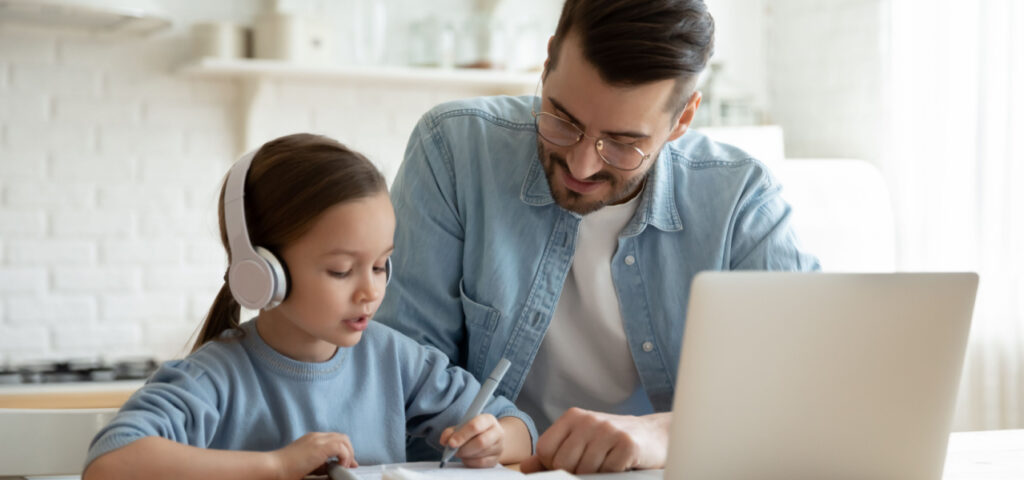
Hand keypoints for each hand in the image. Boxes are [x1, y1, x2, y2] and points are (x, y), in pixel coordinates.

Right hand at [268, 432, 357, 479]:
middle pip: (342, 437)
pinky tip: (339, 467)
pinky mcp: (320, 447)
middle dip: (349, 451)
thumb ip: (321, 467)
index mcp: (312, 440)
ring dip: (348, 453)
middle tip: (349, 465)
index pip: (334, 440)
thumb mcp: (307, 467)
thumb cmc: (285, 470)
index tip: (347, 463)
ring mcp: (318, 440)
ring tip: (344, 467)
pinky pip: (341, 448)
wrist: (273, 468)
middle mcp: (316, 437)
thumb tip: (335, 469)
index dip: (344, 451)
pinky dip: (345, 457)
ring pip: (344, 440)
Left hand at [439, 413, 503, 467]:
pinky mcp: (496, 459)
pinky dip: (470, 461)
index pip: (476, 426)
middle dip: (464, 448)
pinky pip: (481, 463)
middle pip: (481, 442)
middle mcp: (497, 432)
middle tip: (454, 450)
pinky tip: (466, 457)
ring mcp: (498, 446)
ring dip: (465, 455)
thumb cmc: (473, 431)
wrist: (488, 439)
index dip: (462, 435)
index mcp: (488, 419)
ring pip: (480, 454)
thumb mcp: (462, 426)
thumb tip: (445, 441)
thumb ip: (451, 432)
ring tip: (460, 452)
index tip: (451, 443)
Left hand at [519, 408, 670, 473]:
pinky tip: (619, 465)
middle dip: (575, 473)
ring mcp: (608, 430)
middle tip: (592, 467)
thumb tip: (526, 467)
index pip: (546, 451)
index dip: (555, 466)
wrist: (654, 437)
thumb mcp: (581, 441)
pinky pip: (607, 472)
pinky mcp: (627, 445)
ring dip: (596, 475)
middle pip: (563, 463)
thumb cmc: (612, 441)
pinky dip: (612, 474)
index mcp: (572, 417)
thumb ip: (554, 453)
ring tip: (606, 465)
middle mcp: (589, 420)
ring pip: (585, 470)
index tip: (572, 465)